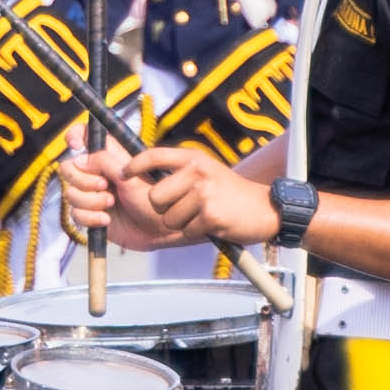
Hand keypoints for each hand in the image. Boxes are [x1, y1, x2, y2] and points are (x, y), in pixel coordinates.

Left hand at [62, 140, 260, 252]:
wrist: (265, 209)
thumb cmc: (229, 193)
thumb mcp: (205, 171)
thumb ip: (179, 173)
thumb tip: (143, 177)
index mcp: (193, 159)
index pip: (154, 155)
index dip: (135, 165)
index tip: (124, 174)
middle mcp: (197, 171)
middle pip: (154, 197)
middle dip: (163, 210)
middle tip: (185, 210)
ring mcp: (204, 193)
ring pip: (168, 218)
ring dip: (181, 223)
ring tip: (201, 216)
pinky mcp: (210, 214)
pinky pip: (186, 230)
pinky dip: (196, 233)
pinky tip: (212, 225)